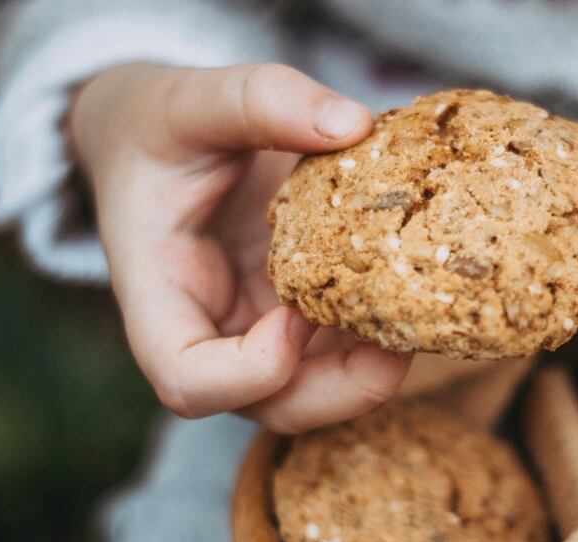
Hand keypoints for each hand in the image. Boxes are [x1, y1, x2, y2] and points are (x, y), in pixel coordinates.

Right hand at [70, 63, 409, 431]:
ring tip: (421, 313)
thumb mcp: (192, 99)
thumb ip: (260, 100)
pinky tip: (415, 288)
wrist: (156, 140)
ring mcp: (256, 331)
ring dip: (374, 369)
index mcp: (159, 294)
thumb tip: (352, 123)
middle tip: (398, 342)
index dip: (248, 373)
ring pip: (317, 391)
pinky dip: (380, 334)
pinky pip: (341, 349)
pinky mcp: (296, 315)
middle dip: (341, 390)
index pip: (188, 380)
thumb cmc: (158, 126)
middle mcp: (209, 331)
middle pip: (272, 407)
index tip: (296, 315)